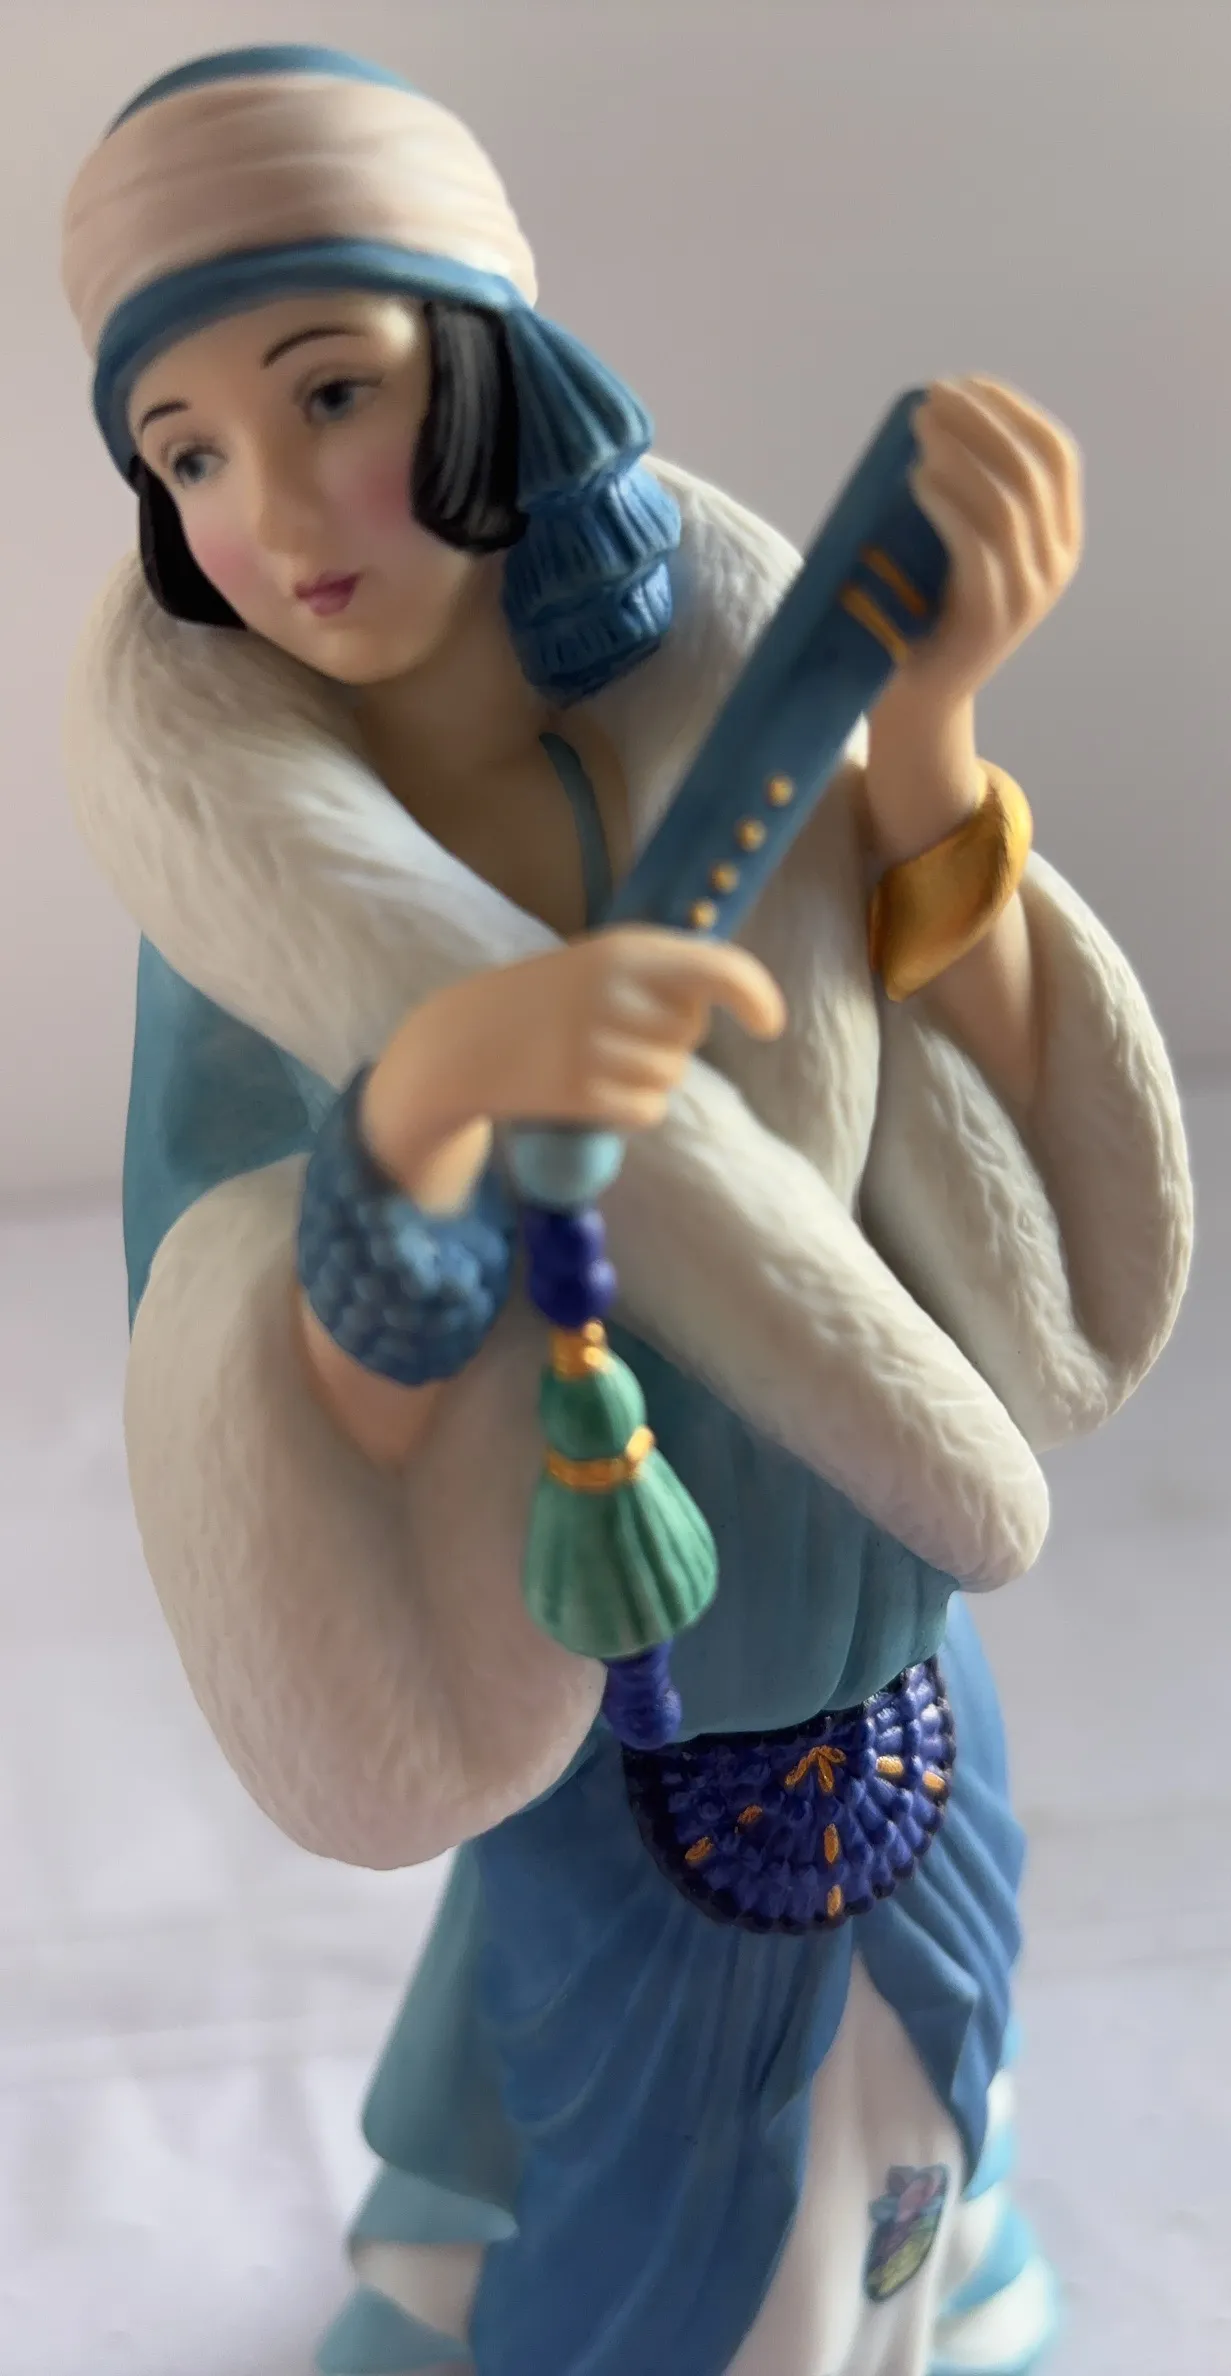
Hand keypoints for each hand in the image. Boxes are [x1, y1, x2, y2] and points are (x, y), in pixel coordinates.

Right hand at [361, 928, 785, 1207]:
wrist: (468, 1039)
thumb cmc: (549, 997)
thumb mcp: (602, 961)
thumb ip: (664, 970)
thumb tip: (739, 991)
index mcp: (626, 950)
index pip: (718, 969)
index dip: (755, 995)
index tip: (770, 1024)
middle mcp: (615, 993)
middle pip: (691, 1032)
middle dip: (668, 1035)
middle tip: (612, 1026)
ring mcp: (596, 1045)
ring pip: (672, 1075)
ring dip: (647, 1075)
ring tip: (592, 1056)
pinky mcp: (582, 1093)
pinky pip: (649, 1110)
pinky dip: (631, 1109)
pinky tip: (588, 1088)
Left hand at [898, 375, 1082, 709]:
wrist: (920, 695)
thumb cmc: (928, 608)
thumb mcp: (962, 543)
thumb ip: (969, 493)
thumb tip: (935, 417)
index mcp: (1059, 538)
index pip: (1055, 455)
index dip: (1013, 410)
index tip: (966, 384)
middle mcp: (1055, 564)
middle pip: (1030, 472)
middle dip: (981, 423)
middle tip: (930, 399)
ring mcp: (1027, 595)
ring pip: (1008, 505)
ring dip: (962, 456)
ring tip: (920, 432)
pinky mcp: (991, 620)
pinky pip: (978, 548)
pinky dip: (948, 504)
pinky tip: (918, 480)